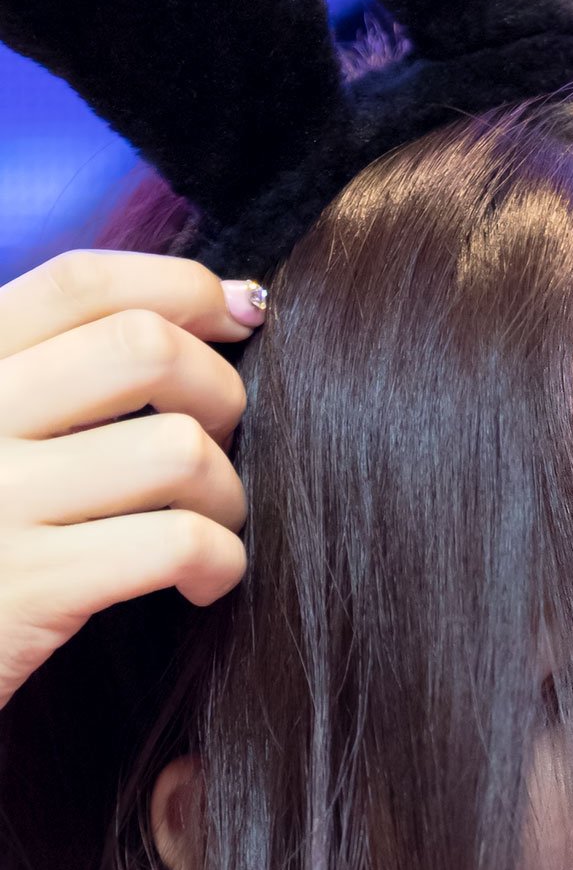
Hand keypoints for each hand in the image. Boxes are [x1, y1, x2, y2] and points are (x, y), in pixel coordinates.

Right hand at [0, 249, 263, 711]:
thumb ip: (51, 371)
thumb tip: (205, 309)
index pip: (82, 282)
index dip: (184, 286)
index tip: (242, 313)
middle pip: (144, 348)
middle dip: (220, 389)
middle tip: (221, 442)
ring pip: (178, 448)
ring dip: (228, 489)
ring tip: (212, 523)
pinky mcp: (33, 587)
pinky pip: (178, 543)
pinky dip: (222, 561)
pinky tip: (203, 583)